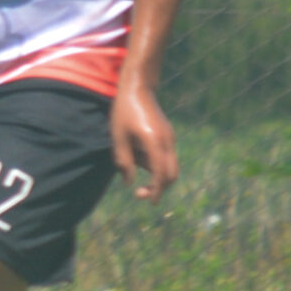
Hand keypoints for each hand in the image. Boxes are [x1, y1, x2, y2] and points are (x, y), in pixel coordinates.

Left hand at [111, 84, 177, 199]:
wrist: (138, 88)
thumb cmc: (124, 111)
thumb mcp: (118, 137)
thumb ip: (124, 162)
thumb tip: (129, 183)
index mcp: (154, 142)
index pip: (161, 174)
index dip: (156, 191)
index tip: (149, 202)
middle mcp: (167, 141)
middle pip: (172, 174)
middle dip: (159, 187)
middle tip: (140, 193)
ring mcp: (169, 138)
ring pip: (170, 165)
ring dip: (155, 174)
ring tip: (132, 160)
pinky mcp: (167, 135)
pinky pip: (166, 155)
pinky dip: (155, 163)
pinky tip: (137, 152)